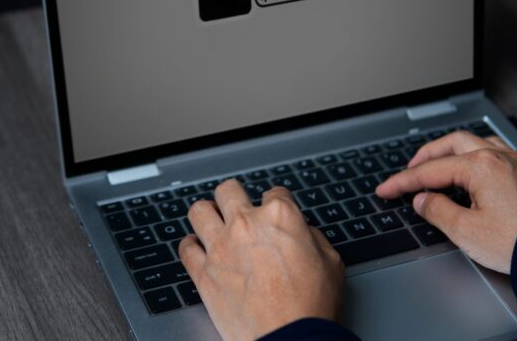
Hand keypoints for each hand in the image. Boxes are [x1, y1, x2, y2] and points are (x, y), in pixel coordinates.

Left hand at [179, 180, 343, 340]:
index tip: (275, 210)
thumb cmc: (312, 306)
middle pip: (228, 190)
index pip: (274, 192)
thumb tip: (302, 232)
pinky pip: (185, 248)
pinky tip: (197, 248)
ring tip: (212, 222)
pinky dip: (190, 246)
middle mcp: (246, 224)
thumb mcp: (331, 263)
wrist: (289, 338)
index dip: (278, 202)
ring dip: (207, 214)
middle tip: (237, 208)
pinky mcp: (203, 273)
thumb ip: (313, 237)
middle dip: (234, 197)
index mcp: (280, 216)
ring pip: (199, 211)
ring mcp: (220, 247)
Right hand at [376, 131, 516, 272]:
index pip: (430, 171)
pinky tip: (472, 169)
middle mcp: (499, 157)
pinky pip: (495, 152)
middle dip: (426, 156)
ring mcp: (516, 163)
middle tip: (409, 171)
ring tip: (438, 165)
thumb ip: (437, 211)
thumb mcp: (466, 232)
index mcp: (480, 167)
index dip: (403, 182)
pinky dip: (474, 156)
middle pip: (452, 144)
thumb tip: (424, 200)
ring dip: (452, 151)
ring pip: (476, 142)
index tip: (386, 189)